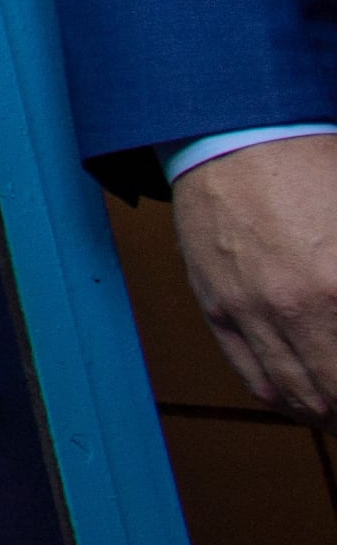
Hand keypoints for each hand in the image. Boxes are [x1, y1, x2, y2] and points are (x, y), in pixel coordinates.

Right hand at [176, 135, 336, 417]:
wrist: (233, 133)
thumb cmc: (310, 165)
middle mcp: (295, 310)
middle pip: (335, 392)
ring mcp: (251, 312)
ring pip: (300, 398)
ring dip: (329, 412)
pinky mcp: (218, 308)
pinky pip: (255, 379)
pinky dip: (287, 402)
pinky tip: (308, 401)